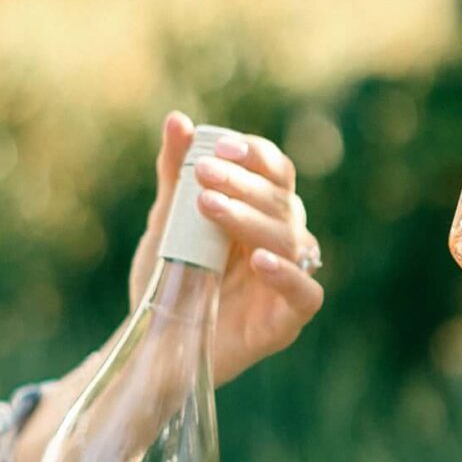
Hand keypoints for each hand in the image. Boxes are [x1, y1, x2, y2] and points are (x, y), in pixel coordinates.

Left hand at [131, 113, 323, 387]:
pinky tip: (257, 260)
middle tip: (201, 174)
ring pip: (290, 240)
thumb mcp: (166, 222)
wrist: (155, 342)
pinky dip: (285, 274)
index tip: (219, 145)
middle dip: (242, 182)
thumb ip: (174, 175)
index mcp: (261, 212)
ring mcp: (288, 279)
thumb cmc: (169, 280)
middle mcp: (282, 241)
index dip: (255, 155)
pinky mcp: (287, 320)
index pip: (276, 172)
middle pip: (281, 201)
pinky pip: (306, 293)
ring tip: (209, 207)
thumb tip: (177, 119)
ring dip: (251, 218)